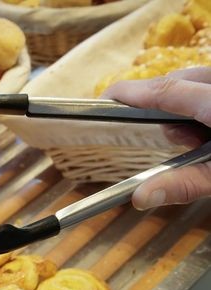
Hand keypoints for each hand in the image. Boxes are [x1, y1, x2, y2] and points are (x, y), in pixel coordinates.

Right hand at [103, 68, 210, 209]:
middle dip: (161, 103)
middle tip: (162, 134)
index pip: (165, 89)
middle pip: (179, 80)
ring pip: (195, 79)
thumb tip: (138, 197)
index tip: (102, 100)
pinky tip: (205, 128)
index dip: (129, 93)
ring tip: (193, 138)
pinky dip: (199, 101)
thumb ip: (185, 183)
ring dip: (184, 103)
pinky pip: (206, 85)